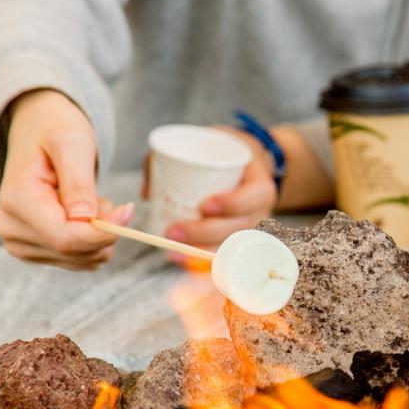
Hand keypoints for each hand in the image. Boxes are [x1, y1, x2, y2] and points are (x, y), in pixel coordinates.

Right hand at [0, 89, 130, 269]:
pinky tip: (80, 214)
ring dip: (98, 234)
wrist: (36, 132)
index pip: (65, 238)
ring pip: (83, 260)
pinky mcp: (34, 252)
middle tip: (101, 197)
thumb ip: (78, 182)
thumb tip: (85, 221)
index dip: (103, 232)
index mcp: (16, 200)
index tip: (128, 210)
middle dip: (102, 229)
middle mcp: (10, 228)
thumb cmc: (55, 130)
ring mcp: (20, 243)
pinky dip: (92, 241)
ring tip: (85, 200)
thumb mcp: (72, 144)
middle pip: (75, 251)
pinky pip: (80, 260)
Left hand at [154, 128, 277, 257]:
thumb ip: (175, 160)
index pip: (251, 199)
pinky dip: (204, 261)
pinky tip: (184, 264)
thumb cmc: (229, 154)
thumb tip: (148, 192)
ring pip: (230, 247)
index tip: (204, 205)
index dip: (230, 204)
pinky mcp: (241, 241)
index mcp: (260, 186)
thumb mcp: (212, 144)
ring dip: (200, 252)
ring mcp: (252, 230)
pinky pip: (224, 254)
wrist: (251, 165)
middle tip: (172, 232)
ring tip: (171, 252)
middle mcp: (260, 212)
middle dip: (203, 234)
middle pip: (236, 229)